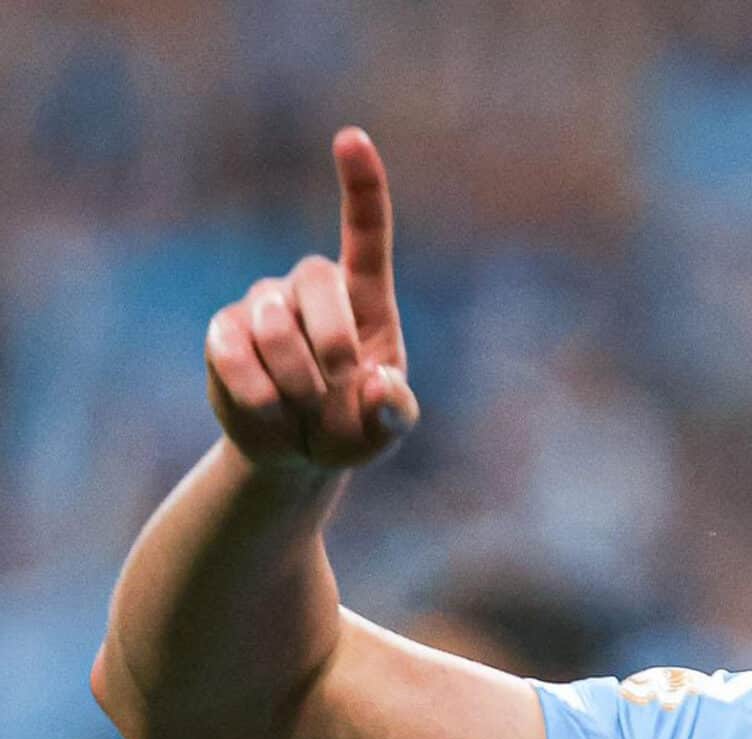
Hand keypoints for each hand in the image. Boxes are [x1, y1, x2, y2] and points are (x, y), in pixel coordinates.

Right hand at [204, 128, 418, 469]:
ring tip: (306, 410)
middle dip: (332, 339)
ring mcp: (262, 305)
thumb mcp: (385, 428)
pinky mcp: (223, 333)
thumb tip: (380, 384)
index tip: (352, 138)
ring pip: (273, 326)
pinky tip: (272, 414)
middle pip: (317, 279)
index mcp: (365, 299)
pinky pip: (233, 355)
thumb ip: (395, 411)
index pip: (366, 233)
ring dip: (297, 382)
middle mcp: (310, 289)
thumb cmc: (353, 428)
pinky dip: (260, 398)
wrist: (297, 454)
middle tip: (340, 382)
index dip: (360, 185)